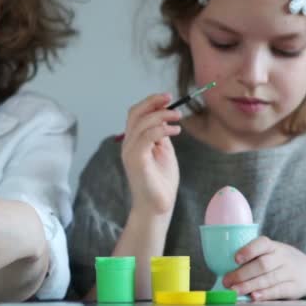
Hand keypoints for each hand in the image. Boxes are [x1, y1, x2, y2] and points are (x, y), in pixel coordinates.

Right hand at [121, 94, 181, 214]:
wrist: (157, 207)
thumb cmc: (161, 183)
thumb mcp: (163, 151)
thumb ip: (161, 134)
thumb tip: (165, 116)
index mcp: (133, 142)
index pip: (136, 114)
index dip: (150, 102)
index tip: (167, 98)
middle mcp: (128, 144)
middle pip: (135, 113)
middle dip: (153, 102)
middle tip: (171, 99)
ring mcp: (130, 152)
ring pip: (142, 122)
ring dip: (162, 115)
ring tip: (178, 118)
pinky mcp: (136, 160)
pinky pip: (147, 136)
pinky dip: (162, 129)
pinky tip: (175, 131)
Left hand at [222, 236, 305, 300]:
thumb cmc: (279, 261)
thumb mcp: (270, 252)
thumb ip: (253, 257)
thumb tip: (222, 266)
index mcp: (273, 246)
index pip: (262, 244)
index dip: (248, 250)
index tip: (235, 258)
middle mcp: (283, 257)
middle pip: (262, 265)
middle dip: (243, 274)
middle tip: (227, 281)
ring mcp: (290, 272)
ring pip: (268, 279)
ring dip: (249, 286)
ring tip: (235, 290)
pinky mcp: (294, 287)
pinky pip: (278, 291)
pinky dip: (265, 294)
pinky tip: (253, 297)